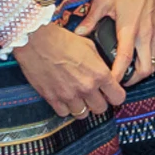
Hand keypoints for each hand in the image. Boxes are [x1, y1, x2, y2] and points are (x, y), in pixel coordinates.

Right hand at [12, 23, 127, 118]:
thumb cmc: (62, 40)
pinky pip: (64, 113)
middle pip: (101, 109)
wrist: (36, 41)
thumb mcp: (90, 47)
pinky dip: (65, 108)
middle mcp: (86, 87)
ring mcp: (69, 95)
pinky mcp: (52, 98)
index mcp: (100, 74)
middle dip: (99, 103)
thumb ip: (100, 64)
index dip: (115, 96)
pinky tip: (65, 98)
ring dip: (82, 107)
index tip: (111, 93)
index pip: (118, 97)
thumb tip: (106, 72)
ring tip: (78, 98)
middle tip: (94, 96)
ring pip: (82, 114)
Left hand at [82, 0, 154, 85]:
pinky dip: (147, 61)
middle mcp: (145, 36)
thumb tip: (78, 33)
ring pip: (153, 63)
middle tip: (119, 82)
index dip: (117, 75)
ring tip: (127, 73)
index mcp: (130, 30)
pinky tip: (135, 59)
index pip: (125, 60)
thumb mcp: (104, 1)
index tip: (108, 83)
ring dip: (141, 71)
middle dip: (134, 80)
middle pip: (145, 68)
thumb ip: (91, 19)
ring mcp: (154, 34)